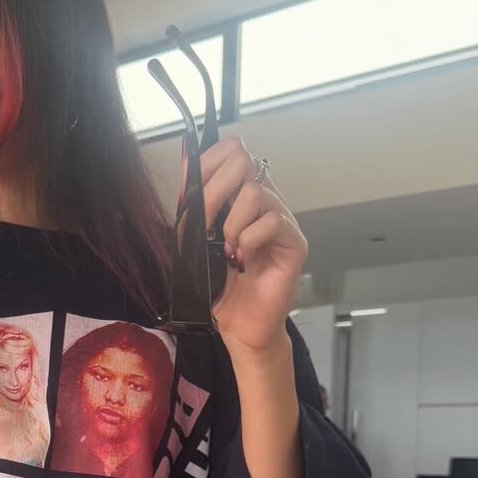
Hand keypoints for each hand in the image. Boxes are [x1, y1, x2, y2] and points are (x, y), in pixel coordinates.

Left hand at [198, 136, 307, 355]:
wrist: (239, 326)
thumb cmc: (220, 289)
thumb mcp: (196, 245)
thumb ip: (193, 211)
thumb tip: (184, 174)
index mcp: (240, 198)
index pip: (232, 151)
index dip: (209, 161)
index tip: (191, 191)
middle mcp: (264, 202)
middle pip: (244, 160)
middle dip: (215, 190)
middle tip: (205, 225)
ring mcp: (281, 220)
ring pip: (255, 191)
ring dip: (231, 222)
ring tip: (227, 250)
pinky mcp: (294, 242)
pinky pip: (272, 220)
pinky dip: (249, 239)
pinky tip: (242, 260)